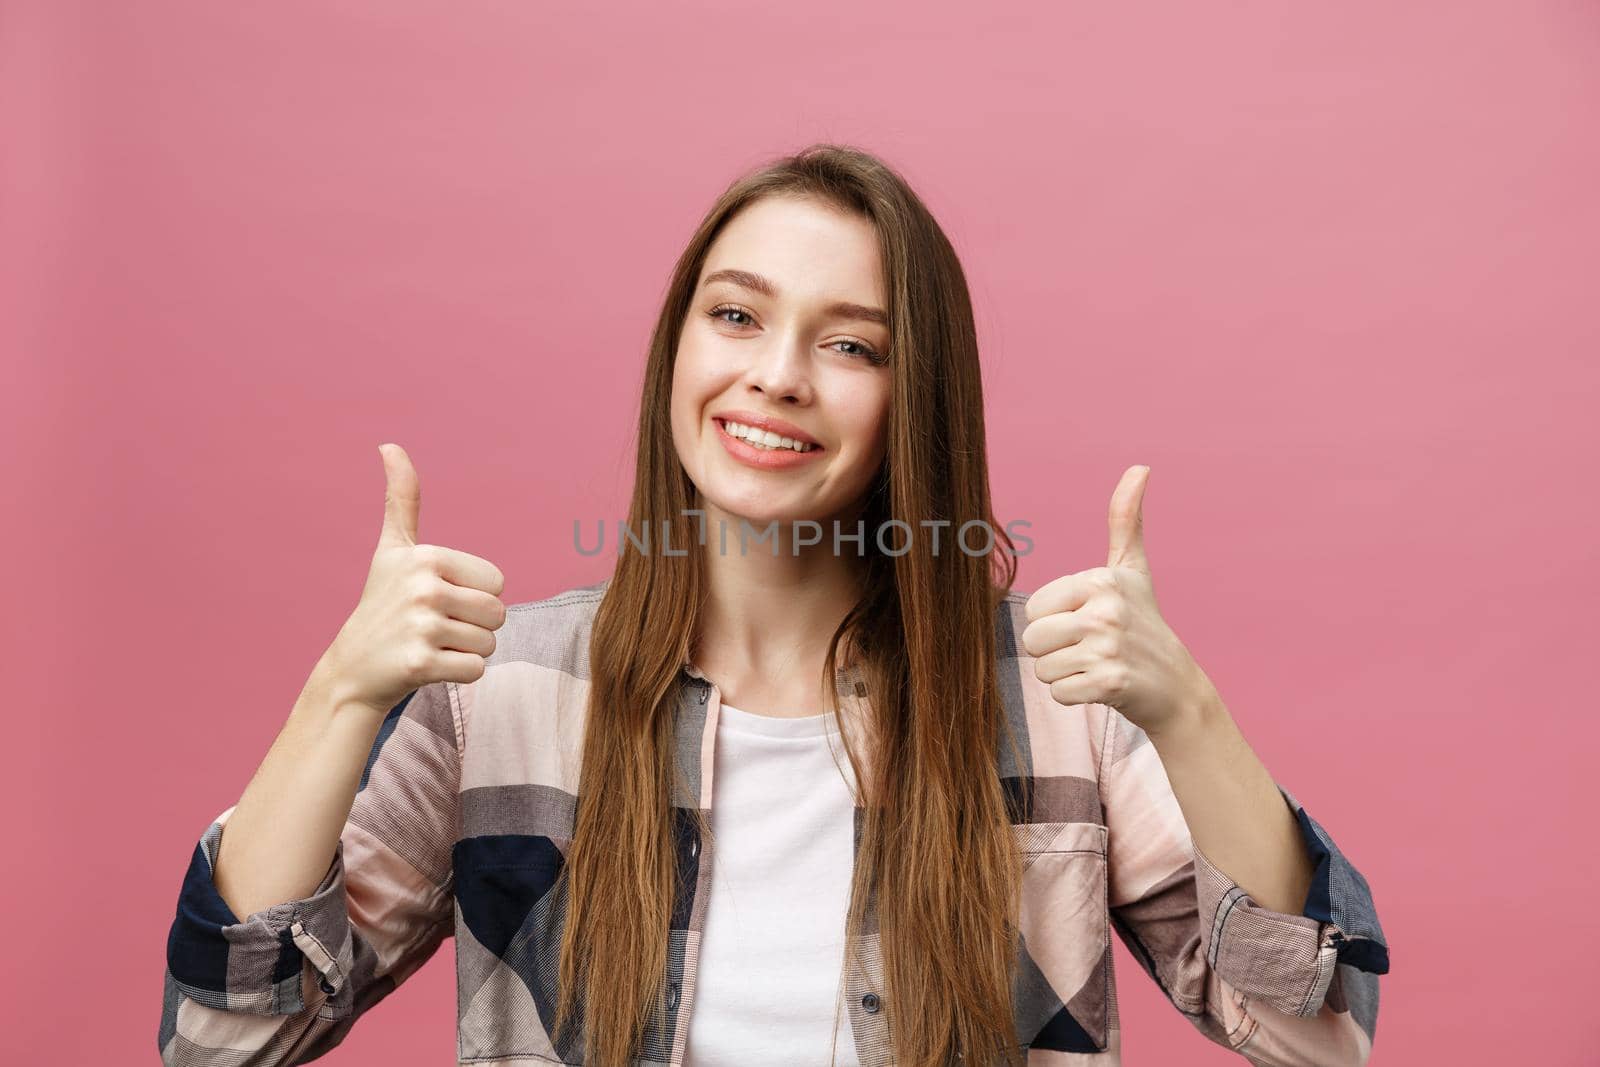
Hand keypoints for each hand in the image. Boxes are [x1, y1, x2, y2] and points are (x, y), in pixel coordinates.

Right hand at [318, 443, 508, 717]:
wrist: (352, 669)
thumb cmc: (382, 605)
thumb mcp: (392, 549)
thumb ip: (401, 499)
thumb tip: (389, 445)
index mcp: (426, 556)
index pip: (498, 582)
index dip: (474, 595)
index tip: (437, 600)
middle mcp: (424, 587)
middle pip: (498, 613)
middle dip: (474, 626)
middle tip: (434, 628)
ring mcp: (421, 626)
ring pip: (489, 643)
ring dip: (466, 651)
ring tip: (430, 646)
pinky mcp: (420, 664)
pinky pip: (476, 669)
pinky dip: (459, 674)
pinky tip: (427, 667)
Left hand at [1020, 464, 1211, 737]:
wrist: (1176, 685)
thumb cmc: (1145, 623)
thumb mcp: (1133, 569)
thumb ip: (1126, 519)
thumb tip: (1140, 467)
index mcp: (1100, 581)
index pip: (1033, 610)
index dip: (1052, 621)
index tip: (1085, 623)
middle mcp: (1105, 611)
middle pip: (1032, 640)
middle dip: (1054, 651)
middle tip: (1089, 649)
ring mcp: (1108, 648)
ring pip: (1043, 669)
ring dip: (1064, 674)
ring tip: (1095, 666)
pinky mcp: (1109, 683)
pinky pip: (1058, 693)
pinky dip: (1074, 696)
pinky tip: (1101, 687)